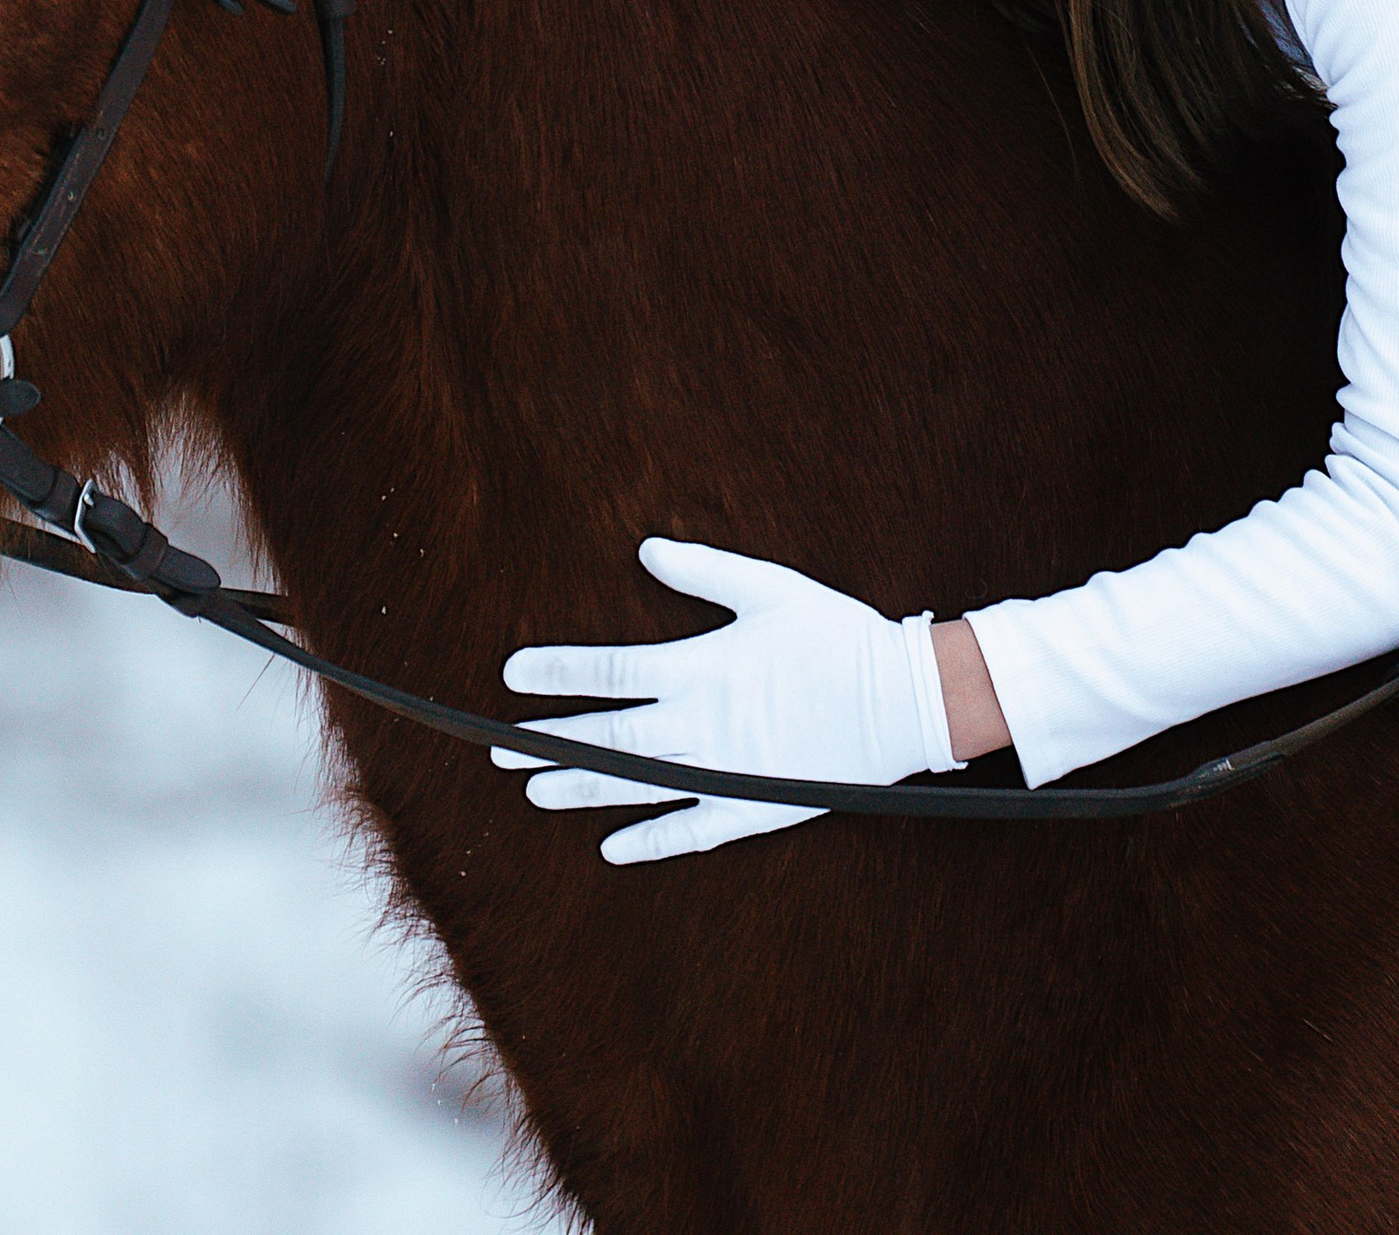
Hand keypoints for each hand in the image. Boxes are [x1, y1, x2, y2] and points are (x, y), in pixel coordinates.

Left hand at [496, 536, 961, 864]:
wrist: (899, 699)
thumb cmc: (834, 634)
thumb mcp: (769, 587)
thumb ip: (703, 571)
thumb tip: (645, 549)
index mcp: (702, 668)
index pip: (611, 672)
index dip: (558, 673)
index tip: (511, 674)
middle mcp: (703, 726)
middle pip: (609, 738)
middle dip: (550, 742)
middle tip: (499, 749)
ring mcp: (725, 772)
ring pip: (636, 785)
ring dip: (583, 790)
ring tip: (534, 791)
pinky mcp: (753, 806)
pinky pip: (690, 830)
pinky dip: (650, 841)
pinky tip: (612, 850)